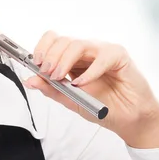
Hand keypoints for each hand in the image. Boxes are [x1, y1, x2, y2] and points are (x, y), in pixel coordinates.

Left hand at [23, 31, 158, 149]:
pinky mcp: (119, 56)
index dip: (43, 48)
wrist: (129, 119)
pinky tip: (82, 83)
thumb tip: (29, 80)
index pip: (54, 40)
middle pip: (63, 40)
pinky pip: (101, 56)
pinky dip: (89, 71)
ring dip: (64, 61)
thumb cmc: (104, 107)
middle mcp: (87, 52)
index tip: (36, 64)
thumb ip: (51, 90)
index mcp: (73, 59)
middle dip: (51, 56)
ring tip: (61, 78)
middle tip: (48, 74)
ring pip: (78, 44)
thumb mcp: (71, 101)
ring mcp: (103, 51)